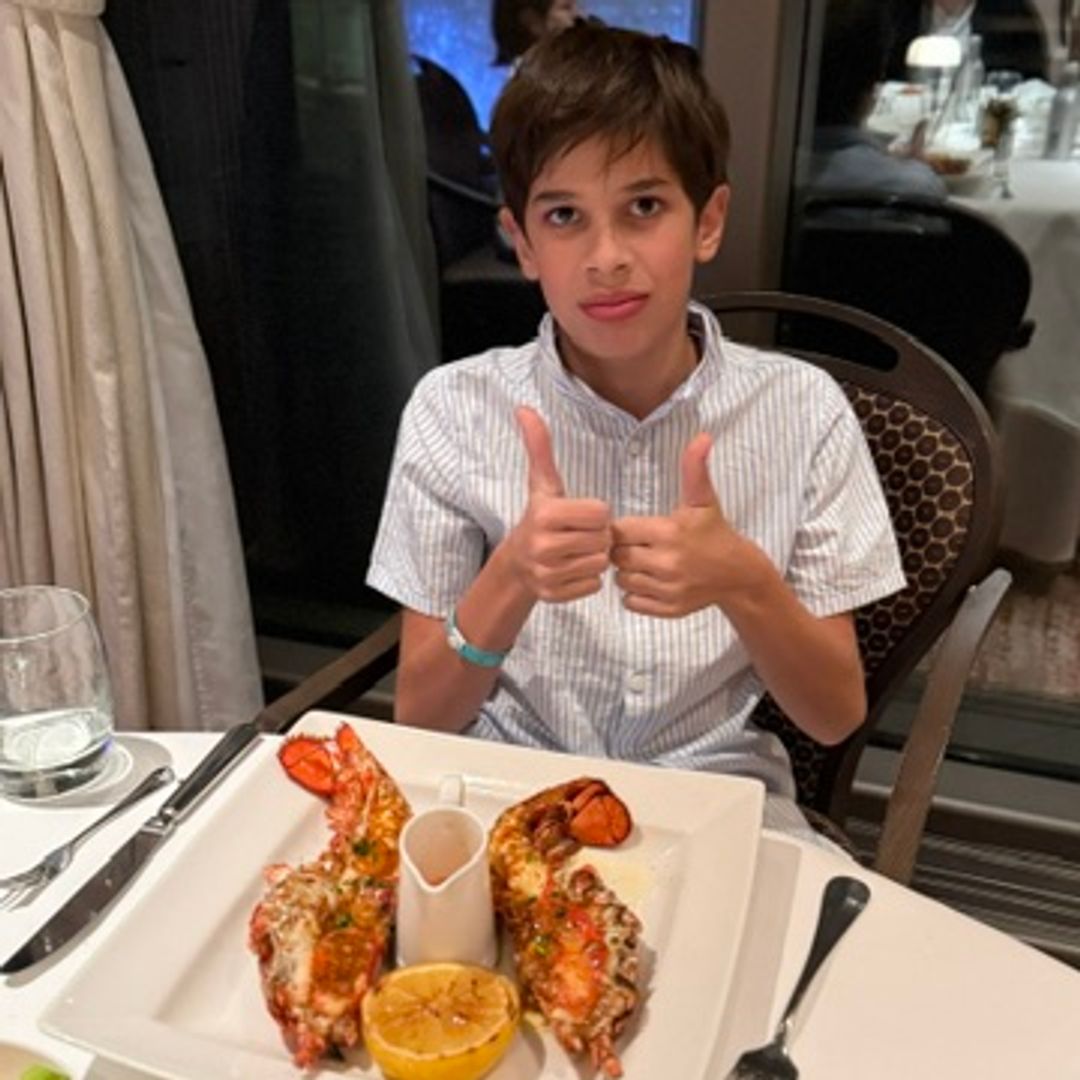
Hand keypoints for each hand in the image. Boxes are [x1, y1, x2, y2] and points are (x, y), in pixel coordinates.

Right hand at [507, 406, 611, 602]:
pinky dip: (587, 579)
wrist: (516, 563)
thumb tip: (524, 408)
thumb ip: (539, 447)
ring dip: (594, 557)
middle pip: (602, 539)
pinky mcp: (553, 595)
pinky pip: (593, 585)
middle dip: (597, 537)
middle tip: (579, 535)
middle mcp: (544, 545)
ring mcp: (547, 572)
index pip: (601, 513)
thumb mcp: (541, 484)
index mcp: (546, 514)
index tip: (579, 515)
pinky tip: (572, 570)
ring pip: (599, 563)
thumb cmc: (539, 518)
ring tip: (576, 551)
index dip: (596, 514)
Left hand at [611, 433, 769, 616]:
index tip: (636, 530)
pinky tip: (650, 582)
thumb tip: (702, 436)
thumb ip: (694, 468)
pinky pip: (631, 602)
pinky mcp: (668, 609)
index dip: (623, 529)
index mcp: (669, 532)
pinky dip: (635, 594)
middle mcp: (667, 562)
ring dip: (627, 573)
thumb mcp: (703, 501)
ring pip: (622, 580)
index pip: (620, 531)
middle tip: (640, 547)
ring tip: (644, 563)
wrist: (738, 575)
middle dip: (623, 550)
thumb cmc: (714, 533)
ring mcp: (667, 589)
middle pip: (617, 556)